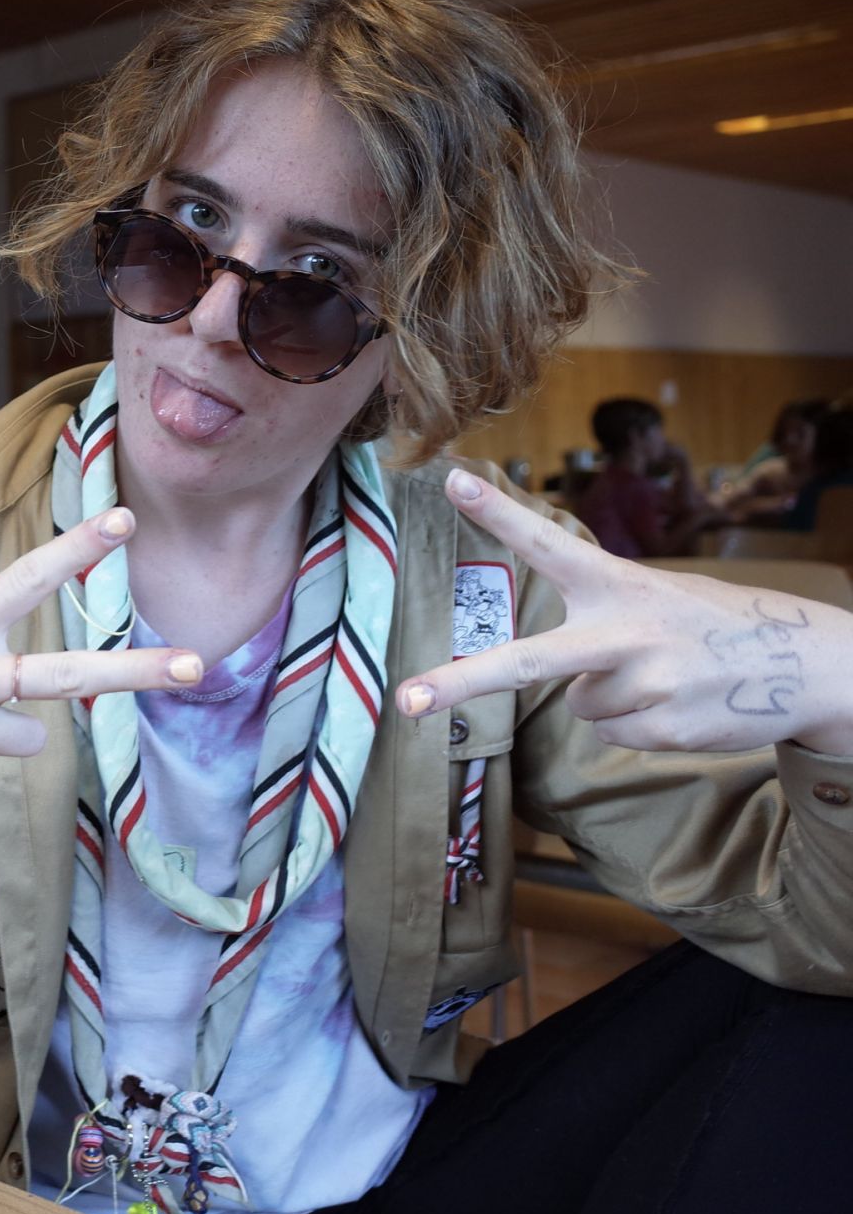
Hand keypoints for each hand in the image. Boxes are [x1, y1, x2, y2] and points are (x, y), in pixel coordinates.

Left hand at [395, 469, 852, 755]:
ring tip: (663, 676)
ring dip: (610, 696)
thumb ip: (602, 617)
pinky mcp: (660, 728)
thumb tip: (560, 682)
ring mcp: (643, 684)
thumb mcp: (659, 595)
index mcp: (618, 585)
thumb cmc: (713, 625)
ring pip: (579, 704)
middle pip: (528, 662)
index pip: (549, 542)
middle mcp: (625, 632)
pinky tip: (679, 702)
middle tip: (406, 700)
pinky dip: (635, 722)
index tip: (451, 481)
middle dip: (461, 682)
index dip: (499, 513)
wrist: (805, 665)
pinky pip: (610, 732)